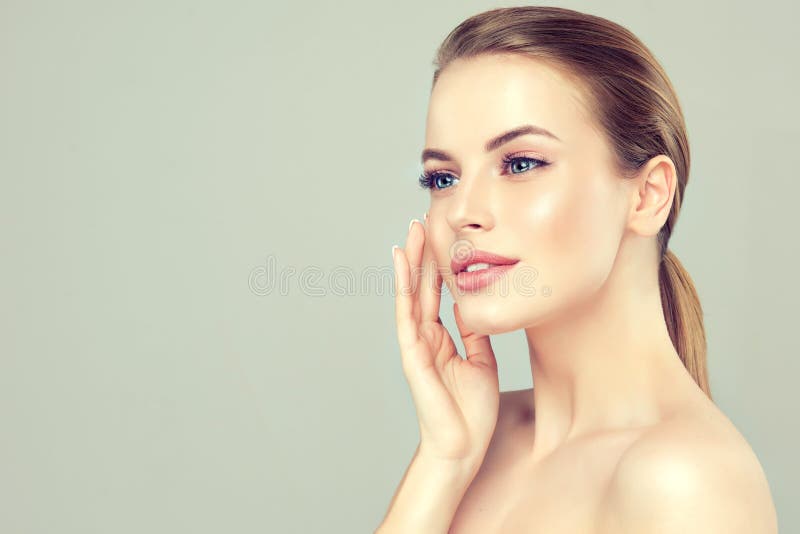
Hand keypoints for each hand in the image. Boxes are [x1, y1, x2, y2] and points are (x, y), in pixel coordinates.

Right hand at [392, 217, 499, 465]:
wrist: (462, 446)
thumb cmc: (471, 411)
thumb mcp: (481, 362)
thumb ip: (473, 334)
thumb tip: (472, 306)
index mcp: (441, 339)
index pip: (437, 294)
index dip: (438, 266)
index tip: (440, 237)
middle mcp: (425, 337)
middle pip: (422, 288)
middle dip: (421, 256)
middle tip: (420, 222)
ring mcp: (416, 344)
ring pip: (411, 295)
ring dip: (410, 263)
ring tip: (410, 233)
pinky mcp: (413, 354)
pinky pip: (407, 314)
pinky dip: (404, 287)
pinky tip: (401, 264)